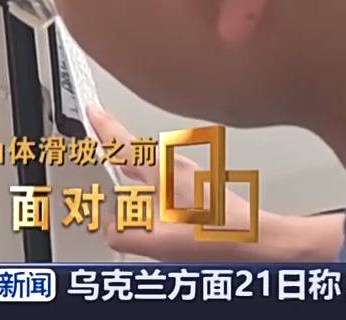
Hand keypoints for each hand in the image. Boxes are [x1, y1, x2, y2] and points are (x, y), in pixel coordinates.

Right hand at [88, 105, 256, 260]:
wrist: (261, 243)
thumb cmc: (218, 234)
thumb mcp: (157, 240)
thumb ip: (123, 233)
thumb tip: (111, 229)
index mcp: (161, 171)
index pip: (123, 141)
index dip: (103, 125)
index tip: (92, 110)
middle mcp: (177, 168)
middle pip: (138, 152)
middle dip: (117, 148)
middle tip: (100, 142)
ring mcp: (192, 178)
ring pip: (155, 167)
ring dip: (137, 170)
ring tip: (123, 178)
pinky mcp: (204, 191)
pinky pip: (168, 182)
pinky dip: (154, 187)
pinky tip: (155, 206)